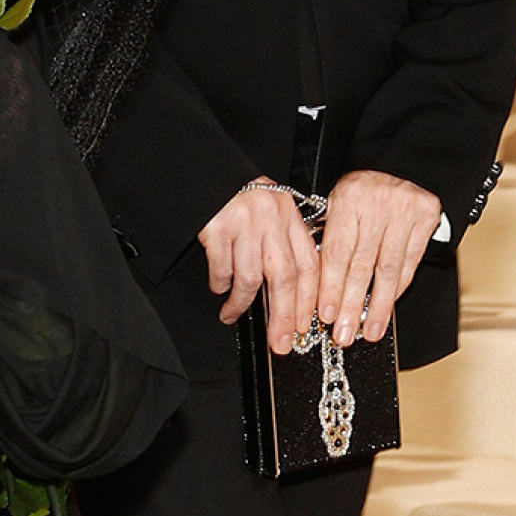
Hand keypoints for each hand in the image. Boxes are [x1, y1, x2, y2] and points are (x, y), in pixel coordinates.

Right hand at [201, 181, 321, 353]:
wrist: (206, 173)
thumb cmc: (240, 197)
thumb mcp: (272, 212)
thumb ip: (284, 243)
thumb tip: (294, 294)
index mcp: (289, 216)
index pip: (308, 264)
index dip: (308, 300)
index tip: (304, 326)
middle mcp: (271, 219)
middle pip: (285, 277)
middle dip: (284, 316)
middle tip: (280, 342)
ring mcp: (244, 223)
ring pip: (251, 278)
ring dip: (242, 304)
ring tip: (233, 315)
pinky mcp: (217, 228)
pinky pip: (222, 268)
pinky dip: (220, 285)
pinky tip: (219, 289)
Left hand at [316, 170, 442, 347]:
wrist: (404, 155)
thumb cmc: (365, 180)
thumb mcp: (338, 196)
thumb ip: (329, 231)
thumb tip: (315, 278)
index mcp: (348, 200)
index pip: (336, 252)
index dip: (330, 287)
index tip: (325, 314)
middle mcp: (376, 208)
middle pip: (361, 266)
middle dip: (350, 305)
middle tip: (342, 334)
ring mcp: (403, 214)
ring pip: (388, 269)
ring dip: (377, 306)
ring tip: (369, 331)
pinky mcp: (425, 220)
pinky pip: (409, 261)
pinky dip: (398, 287)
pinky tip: (387, 305)